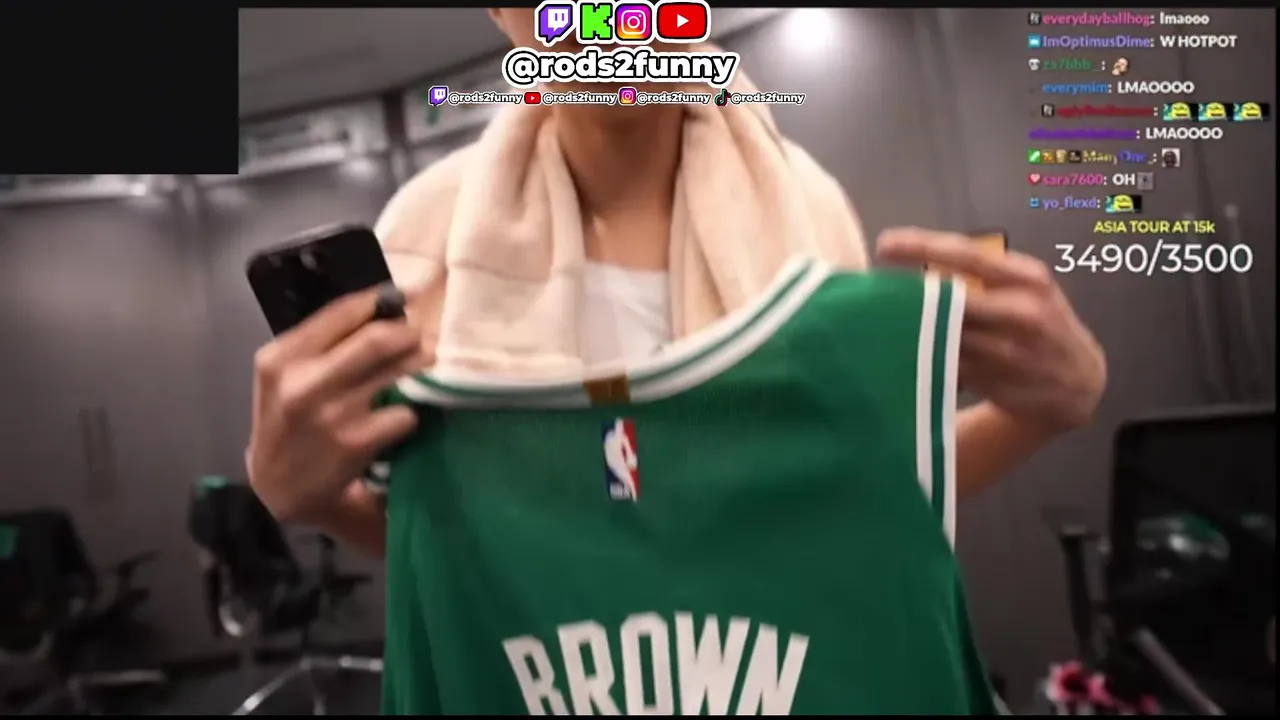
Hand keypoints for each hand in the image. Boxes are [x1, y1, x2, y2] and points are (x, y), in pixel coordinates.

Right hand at [246, 288, 429, 522]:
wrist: (277, 488)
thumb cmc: (286, 421)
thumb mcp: (284, 375)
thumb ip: (321, 342)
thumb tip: (382, 305)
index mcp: (282, 357)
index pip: (342, 311)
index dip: (380, 299)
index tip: (405, 296)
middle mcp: (304, 382)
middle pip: (377, 338)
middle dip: (408, 333)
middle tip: (420, 337)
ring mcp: (333, 413)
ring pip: (396, 371)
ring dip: (417, 366)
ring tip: (422, 365)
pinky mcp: (357, 442)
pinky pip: (404, 413)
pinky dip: (409, 412)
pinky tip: (397, 418)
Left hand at [876, 228, 1106, 433]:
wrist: (1079, 381)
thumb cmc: (1040, 322)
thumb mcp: (1028, 288)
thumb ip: (984, 276)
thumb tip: (920, 265)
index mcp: (1027, 279)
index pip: (967, 255)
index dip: (921, 246)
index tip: (884, 244)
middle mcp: (1021, 312)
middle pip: (949, 300)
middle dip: (909, 297)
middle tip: (871, 291)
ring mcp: (1008, 352)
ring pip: (943, 337)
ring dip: (908, 331)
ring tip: (877, 322)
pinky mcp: (994, 382)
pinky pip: (946, 368)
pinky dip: (922, 361)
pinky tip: (901, 354)